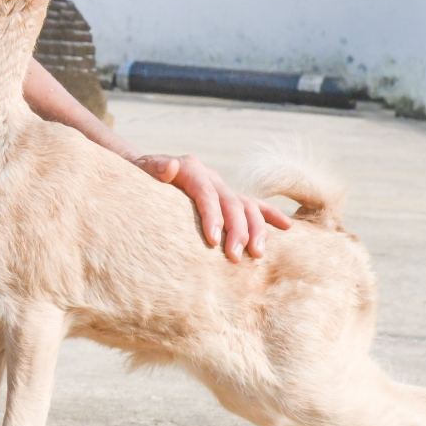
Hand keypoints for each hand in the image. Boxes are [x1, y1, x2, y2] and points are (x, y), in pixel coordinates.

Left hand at [133, 153, 290, 261]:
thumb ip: (154, 168)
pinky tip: (286, 227)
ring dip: (256, 229)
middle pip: (231, 202)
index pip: (206, 193)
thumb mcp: (140, 170)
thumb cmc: (139, 176)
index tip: (212, 241)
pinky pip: (254, 205)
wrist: (145, 171)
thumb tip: (170, 167)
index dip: (212, 216)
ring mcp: (222, 187)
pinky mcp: (228, 198)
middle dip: (236, 230)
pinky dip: (270, 215)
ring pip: (248, 205)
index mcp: (191, 169)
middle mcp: (211, 176)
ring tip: (257, 254)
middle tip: (235, 257)